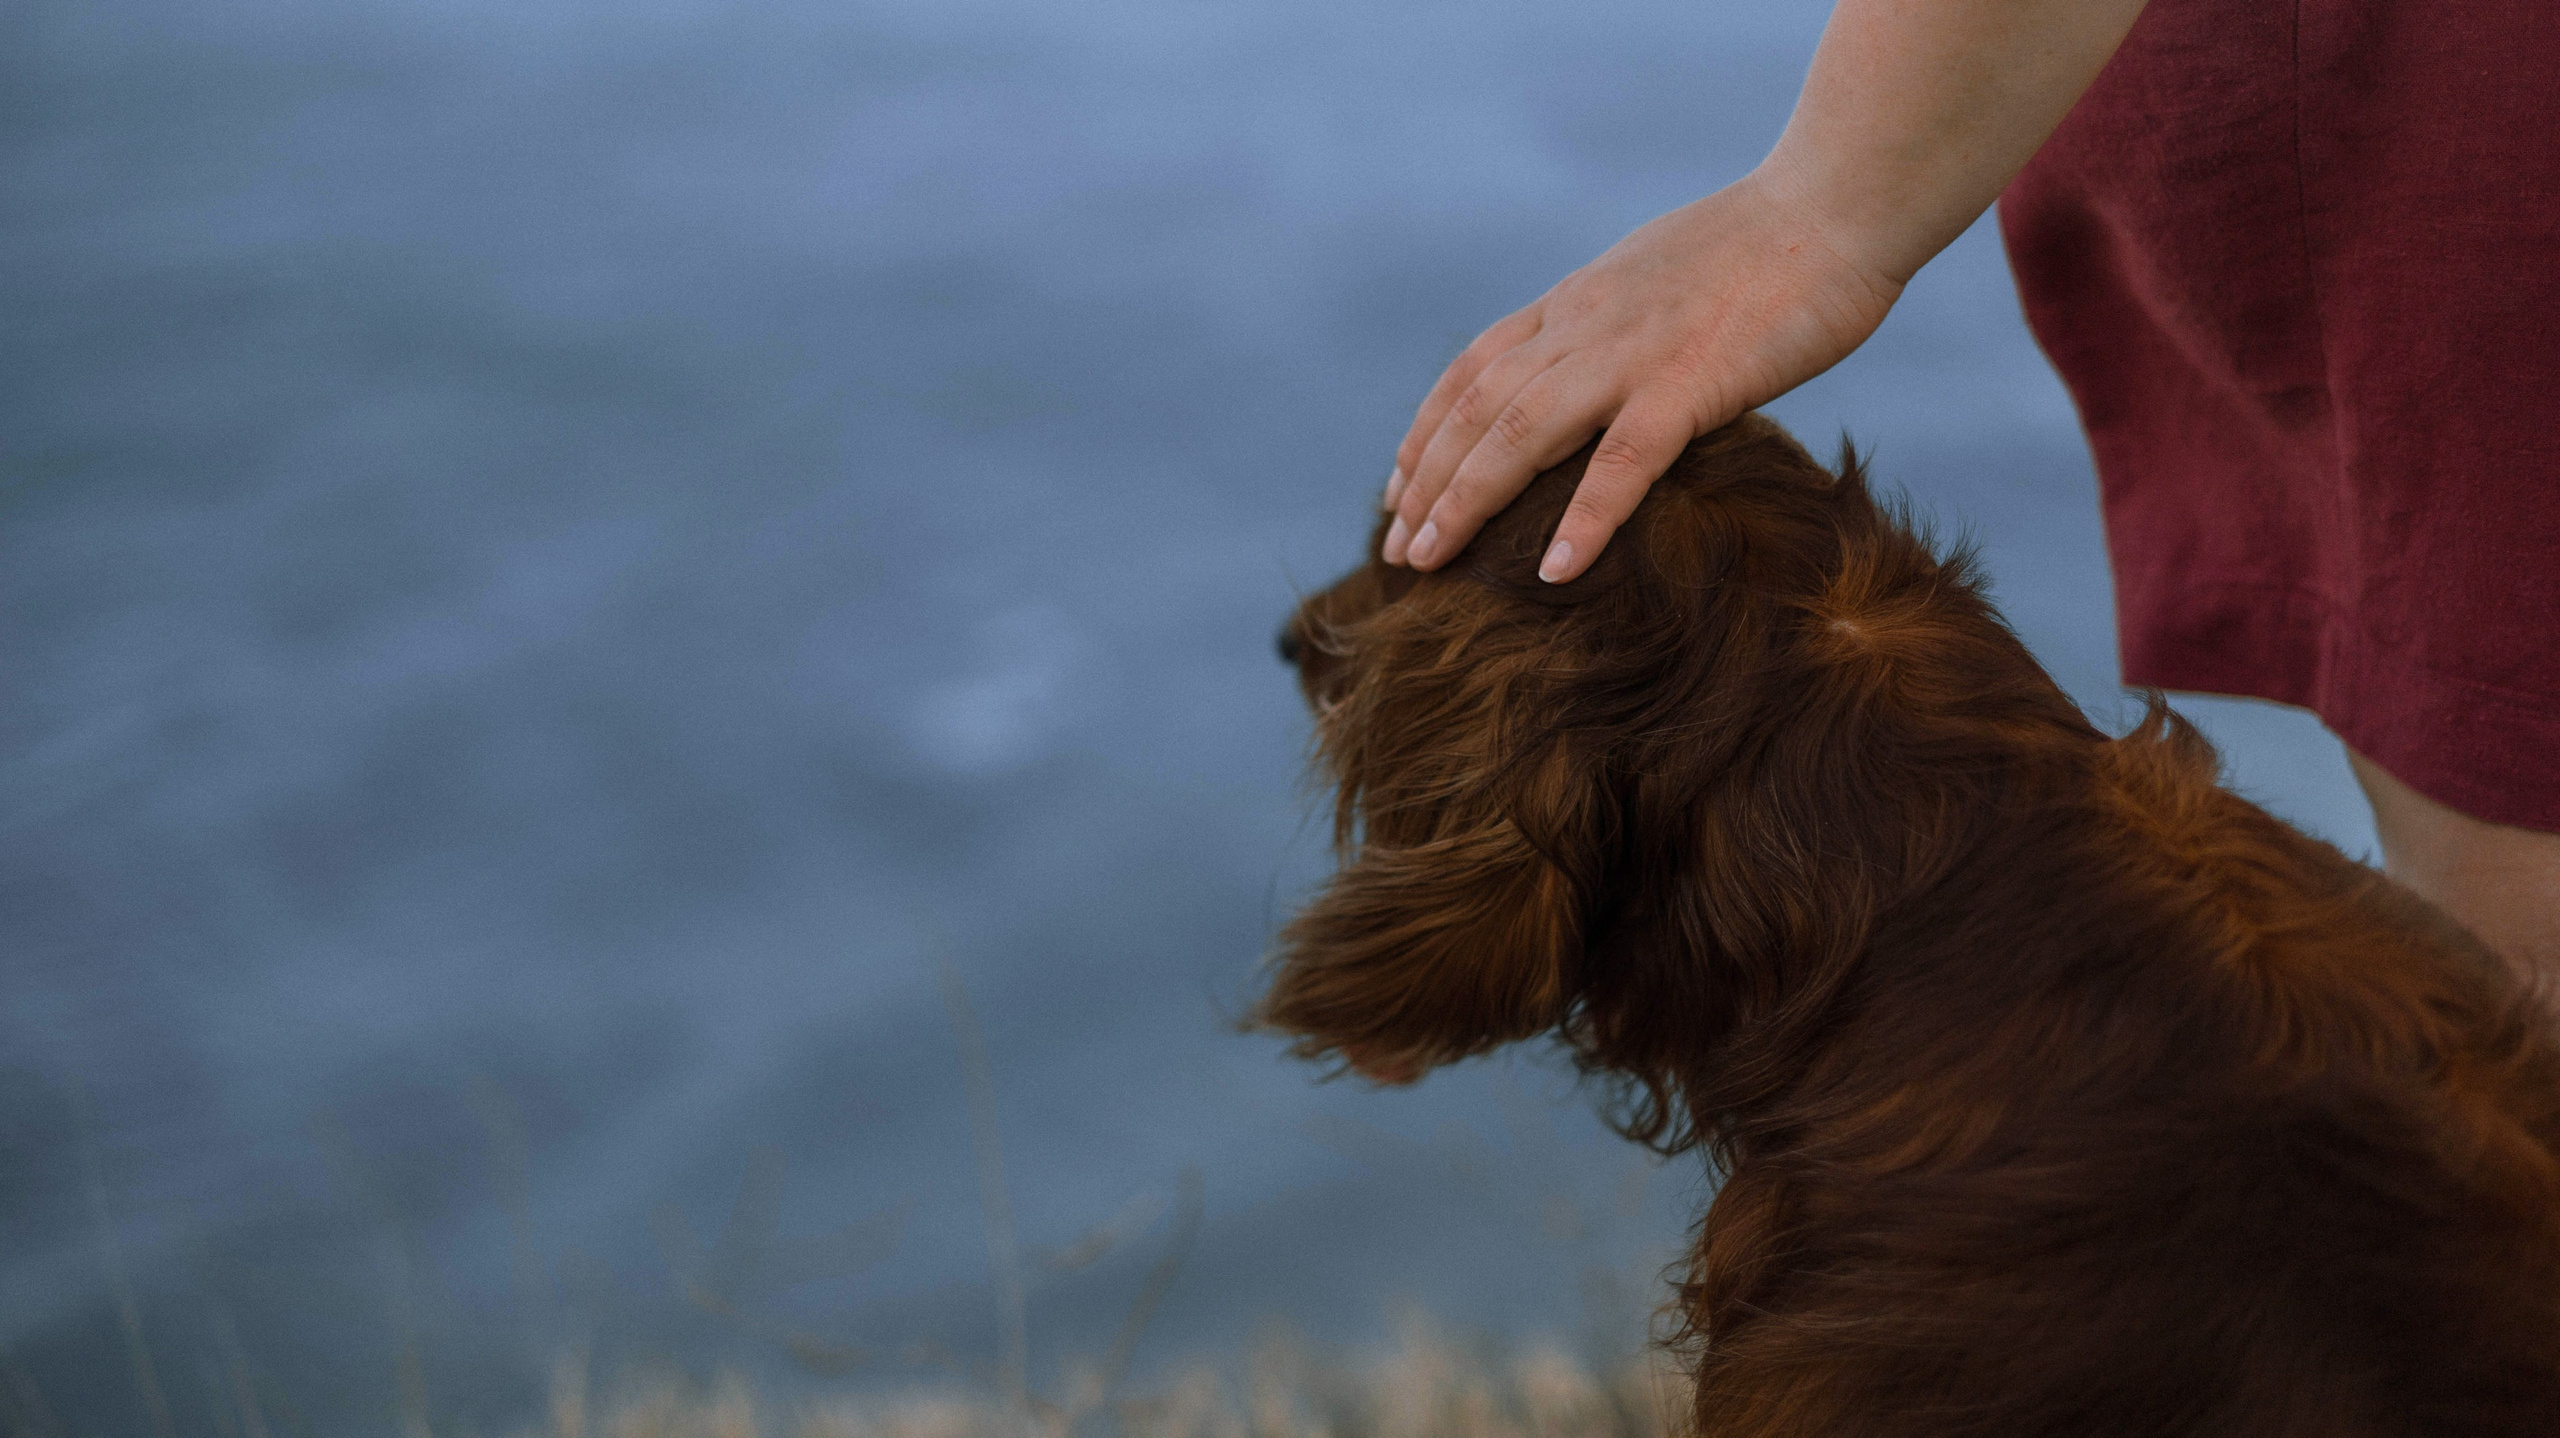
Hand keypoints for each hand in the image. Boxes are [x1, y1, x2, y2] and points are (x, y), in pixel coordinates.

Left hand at [1381, 165, 1902, 581]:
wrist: (1838, 203)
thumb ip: (1615, 322)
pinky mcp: (1695, 381)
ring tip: (1428, 563)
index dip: (1426, 432)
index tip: (1397, 490)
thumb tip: (1594, 364)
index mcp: (1577, 304)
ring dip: (1467, 501)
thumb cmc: (1768, 246)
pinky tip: (1554, 573)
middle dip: (1426, 483)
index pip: (1472, 370)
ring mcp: (1634, 353)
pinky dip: (1585, 519)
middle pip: (1476, 410)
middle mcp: (1585, 325)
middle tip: (1393, 553)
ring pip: (1521, 433)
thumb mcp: (1659, 277)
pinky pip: (1625, 461)